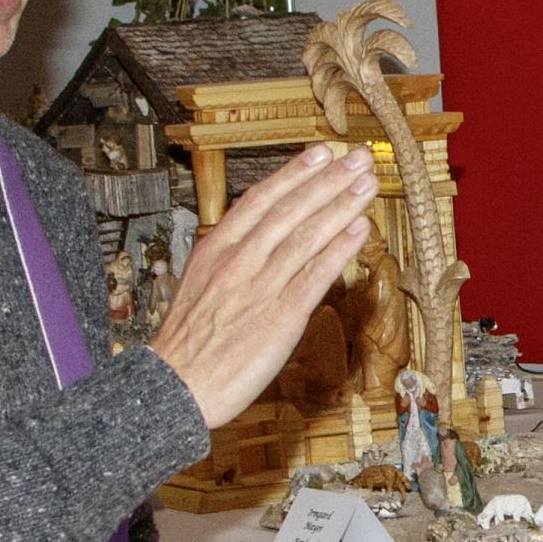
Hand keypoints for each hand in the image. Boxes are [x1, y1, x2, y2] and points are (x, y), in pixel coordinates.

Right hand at [151, 144, 376, 429]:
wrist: (175, 387)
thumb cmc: (186, 343)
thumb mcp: (197, 284)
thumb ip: (227, 258)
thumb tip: (255, 238)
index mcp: (215, 248)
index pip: (260, 199)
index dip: (294, 174)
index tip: (321, 154)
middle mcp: (239, 260)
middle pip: (290, 210)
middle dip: (328, 180)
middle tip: (358, 159)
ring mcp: (261, 286)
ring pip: (307, 236)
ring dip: (341, 207)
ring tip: (367, 185)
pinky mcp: (281, 316)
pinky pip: (316, 275)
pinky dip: (339, 249)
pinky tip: (359, 231)